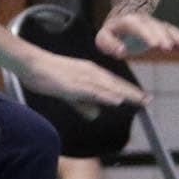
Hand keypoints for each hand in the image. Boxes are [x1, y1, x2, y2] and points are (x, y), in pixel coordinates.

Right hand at [19, 47, 147, 112]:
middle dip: (132, 92)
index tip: (142, 98)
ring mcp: (82, 76)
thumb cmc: (46, 75)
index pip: (112, 83)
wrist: (31, 63)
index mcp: (89, 72)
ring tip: (140, 100)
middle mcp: (89, 72)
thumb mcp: (67, 93)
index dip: (128, 91)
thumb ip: (82, 104)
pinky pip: (93, 90)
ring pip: (108, 86)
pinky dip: (106, 95)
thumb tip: (95, 114)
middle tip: (148, 100)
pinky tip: (117, 100)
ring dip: (124, 93)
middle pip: (115, 83)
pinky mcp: (73, 83)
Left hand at [96, 13, 178, 58]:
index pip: (134, 26)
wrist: (123, 15)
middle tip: (166, 47)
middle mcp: (140, 19)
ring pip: (162, 26)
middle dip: (159, 35)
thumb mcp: (103, 37)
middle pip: (151, 26)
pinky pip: (169, 29)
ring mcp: (151, 22)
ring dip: (171, 34)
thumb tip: (121, 51)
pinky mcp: (159, 27)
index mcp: (125, 21)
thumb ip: (109, 44)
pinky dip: (177, 34)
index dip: (145, 34)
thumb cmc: (111, 31)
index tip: (150, 45)